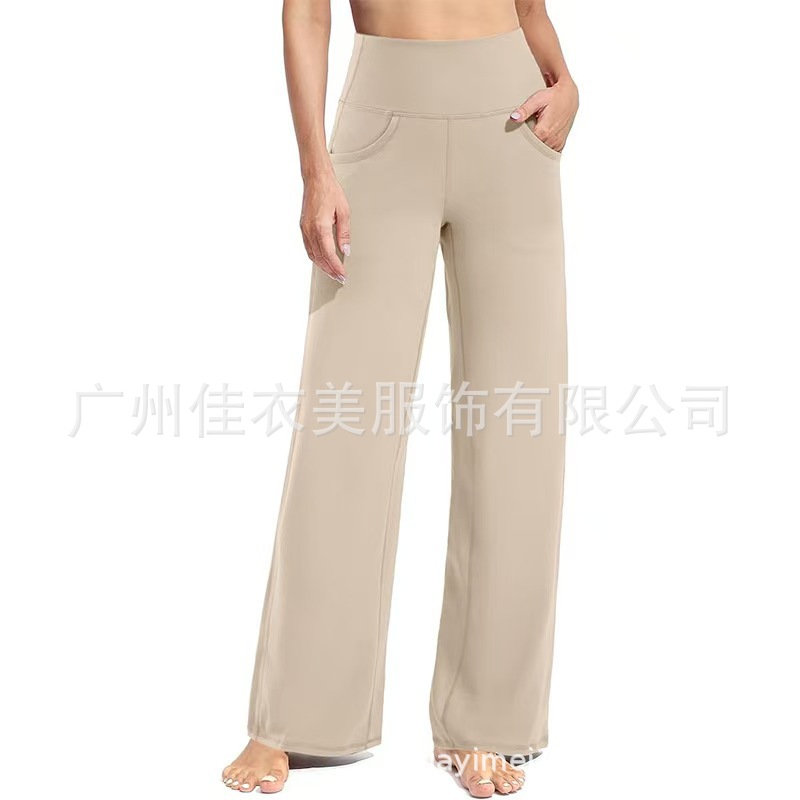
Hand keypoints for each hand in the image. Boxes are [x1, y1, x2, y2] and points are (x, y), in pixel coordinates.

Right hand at [299, 170, 349, 284]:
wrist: (316, 179)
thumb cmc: (330, 192)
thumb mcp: (344, 212)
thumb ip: (344, 233)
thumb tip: (346, 250)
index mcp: (321, 226)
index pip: (329, 254)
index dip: (336, 267)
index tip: (342, 274)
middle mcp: (310, 230)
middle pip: (320, 257)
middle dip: (330, 270)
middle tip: (339, 278)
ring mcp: (304, 229)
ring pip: (312, 255)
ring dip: (322, 266)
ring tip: (332, 272)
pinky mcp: (303, 227)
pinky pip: (308, 248)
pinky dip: (316, 257)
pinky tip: (322, 260)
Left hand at [510, 79, 578, 152]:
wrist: (570, 96)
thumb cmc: (554, 97)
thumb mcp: (537, 100)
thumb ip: (525, 110)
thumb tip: (513, 117)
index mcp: (544, 131)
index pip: (526, 145)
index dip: (519, 142)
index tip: (515, 138)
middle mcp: (552, 139)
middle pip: (533, 150)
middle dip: (527, 145)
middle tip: (522, 138)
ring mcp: (557, 143)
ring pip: (541, 153)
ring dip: (535, 147)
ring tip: (532, 137)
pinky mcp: (560, 144)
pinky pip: (549, 152)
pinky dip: (543, 148)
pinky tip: (540, 140)